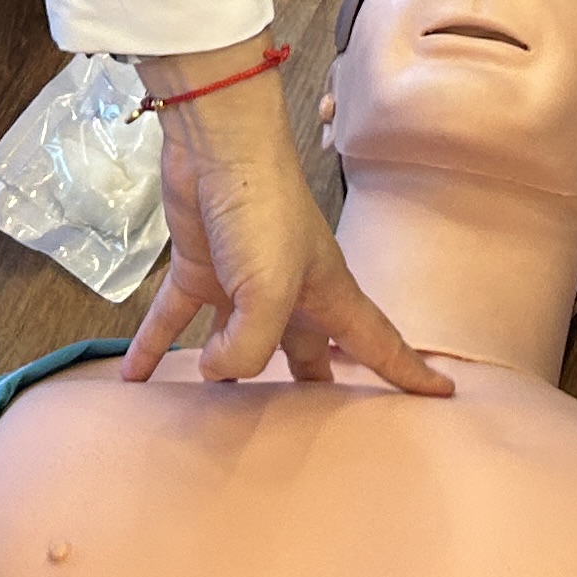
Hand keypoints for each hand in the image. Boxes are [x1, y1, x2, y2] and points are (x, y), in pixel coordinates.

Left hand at [116, 41, 449, 394]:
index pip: (379, 343)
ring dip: (227, 377)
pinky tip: (135, 377)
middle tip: (319, 430)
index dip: (410, 372)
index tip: (442, 397)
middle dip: (316, 388)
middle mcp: (292, 293)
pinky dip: (155, 345)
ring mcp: (244, 282)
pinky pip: (176, 317)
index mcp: (329, 296)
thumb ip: (249, 348)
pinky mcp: (201, 268)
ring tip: (219, 419)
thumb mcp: (268, 292)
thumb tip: (216, 374)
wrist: (217, 147)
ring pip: (239, 343)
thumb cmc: (261, 210)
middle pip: (309, 352)